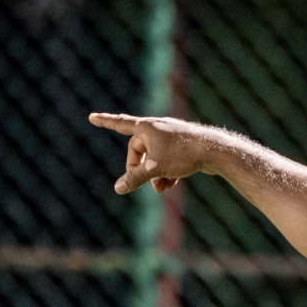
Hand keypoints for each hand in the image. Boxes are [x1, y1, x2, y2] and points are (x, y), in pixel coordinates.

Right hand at [87, 113, 214, 194]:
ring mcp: (171, 136)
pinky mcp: (183, 146)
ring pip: (154, 158)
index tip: (92, 117)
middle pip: (138, 150)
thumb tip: (118, 188)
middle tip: (142, 184)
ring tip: (161, 189)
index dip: (105, 122)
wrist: (215, 151)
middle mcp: (158, 127)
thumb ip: (135, 179)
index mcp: (147, 127)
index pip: (120, 124)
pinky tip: (172, 185)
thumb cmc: (183, 155)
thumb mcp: (154, 169)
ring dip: (154, 175)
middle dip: (139, 169)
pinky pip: (167, 160)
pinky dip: (166, 172)